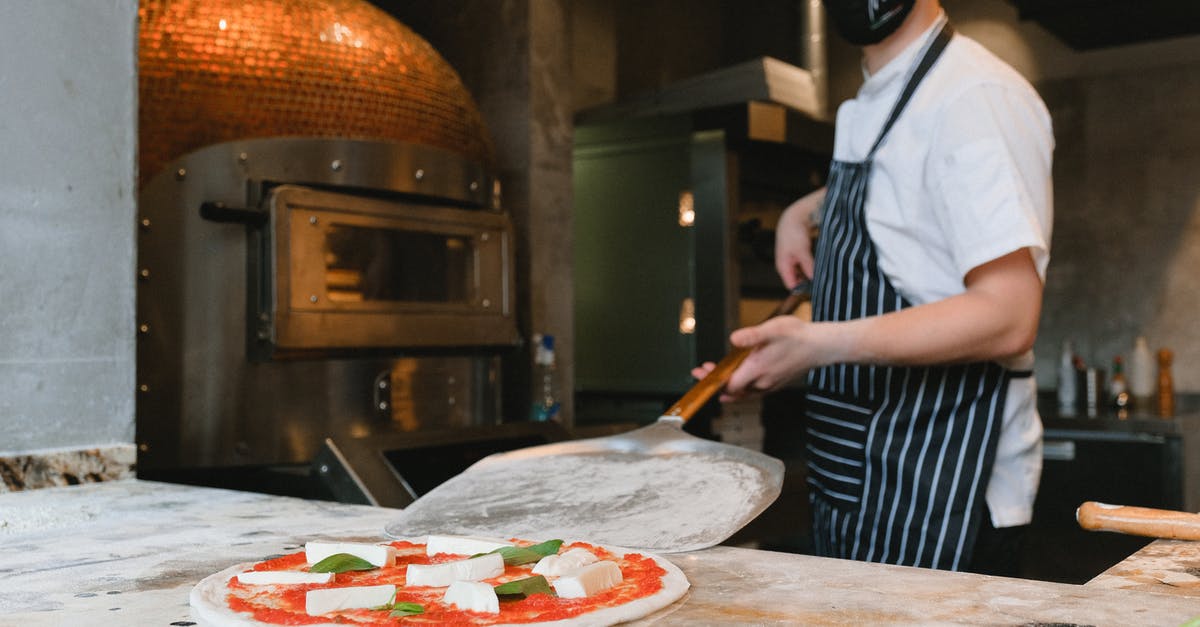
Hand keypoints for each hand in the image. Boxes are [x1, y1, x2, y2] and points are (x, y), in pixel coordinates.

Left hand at [691, 315, 825, 401]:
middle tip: (702, 372)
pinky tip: (738, 382)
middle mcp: (763, 381)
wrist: (821, 346)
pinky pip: (754, 392)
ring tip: (715, 376)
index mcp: (758, 369)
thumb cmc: (798, 336)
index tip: (700, 373)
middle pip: (733, 390)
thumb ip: (752, 335)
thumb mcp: (773, 329)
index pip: (729, 384)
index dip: (712, 380)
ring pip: (743, 393)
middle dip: (716, 381)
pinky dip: (741, 389)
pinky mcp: (776, 384)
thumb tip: (734, 339)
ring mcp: (770, 385)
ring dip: (728, 385)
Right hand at [775, 187, 825, 287]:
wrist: (793, 217)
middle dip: (809, 282)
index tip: (816, 289)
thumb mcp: (802, 250)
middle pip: (798, 281)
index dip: (803, 289)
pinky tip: (821, 265)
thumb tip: (814, 279)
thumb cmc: (793, 232)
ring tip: (823, 273)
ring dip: (811, 274)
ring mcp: (792, 262)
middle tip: (823, 282)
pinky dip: (812, 267)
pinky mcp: (798, 257)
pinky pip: (806, 267)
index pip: (792, 286)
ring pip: (803, 274)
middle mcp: (787, 266)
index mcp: (783, 267)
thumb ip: (808, 265)